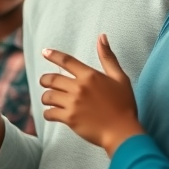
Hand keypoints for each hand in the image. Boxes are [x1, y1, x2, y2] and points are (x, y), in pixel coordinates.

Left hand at [39, 34, 143, 156]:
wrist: (123, 132)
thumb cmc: (124, 105)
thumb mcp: (120, 78)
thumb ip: (108, 57)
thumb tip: (102, 36)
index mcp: (90, 76)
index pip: (66, 61)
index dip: (53, 55)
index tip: (44, 52)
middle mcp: (79, 87)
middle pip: (51, 79)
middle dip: (45, 80)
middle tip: (45, 83)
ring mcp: (73, 103)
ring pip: (48, 96)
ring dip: (46, 97)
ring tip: (49, 100)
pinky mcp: (70, 118)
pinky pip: (49, 113)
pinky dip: (48, 113)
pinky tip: (52, 114)